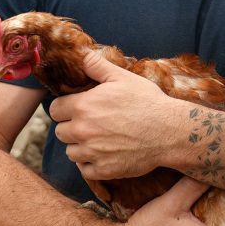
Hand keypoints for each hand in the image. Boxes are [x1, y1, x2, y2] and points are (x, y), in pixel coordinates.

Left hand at [50, 50, 185, 180]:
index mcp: (83, 106)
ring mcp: (92, 152)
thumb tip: (81, 55)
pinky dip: (91, 164)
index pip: (54, 110)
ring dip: (80, 146)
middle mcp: (83, 130)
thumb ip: (97, 66)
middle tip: (90, 124)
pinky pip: (85, 169)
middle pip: (60, 132)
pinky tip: (105, 154)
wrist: (169, 131)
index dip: (65, 108)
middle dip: (72, 127)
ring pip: (71, 152)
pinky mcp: (104, 170)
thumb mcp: (122, 77)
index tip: (77, 108)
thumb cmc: (147, 102)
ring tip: (98, 139)